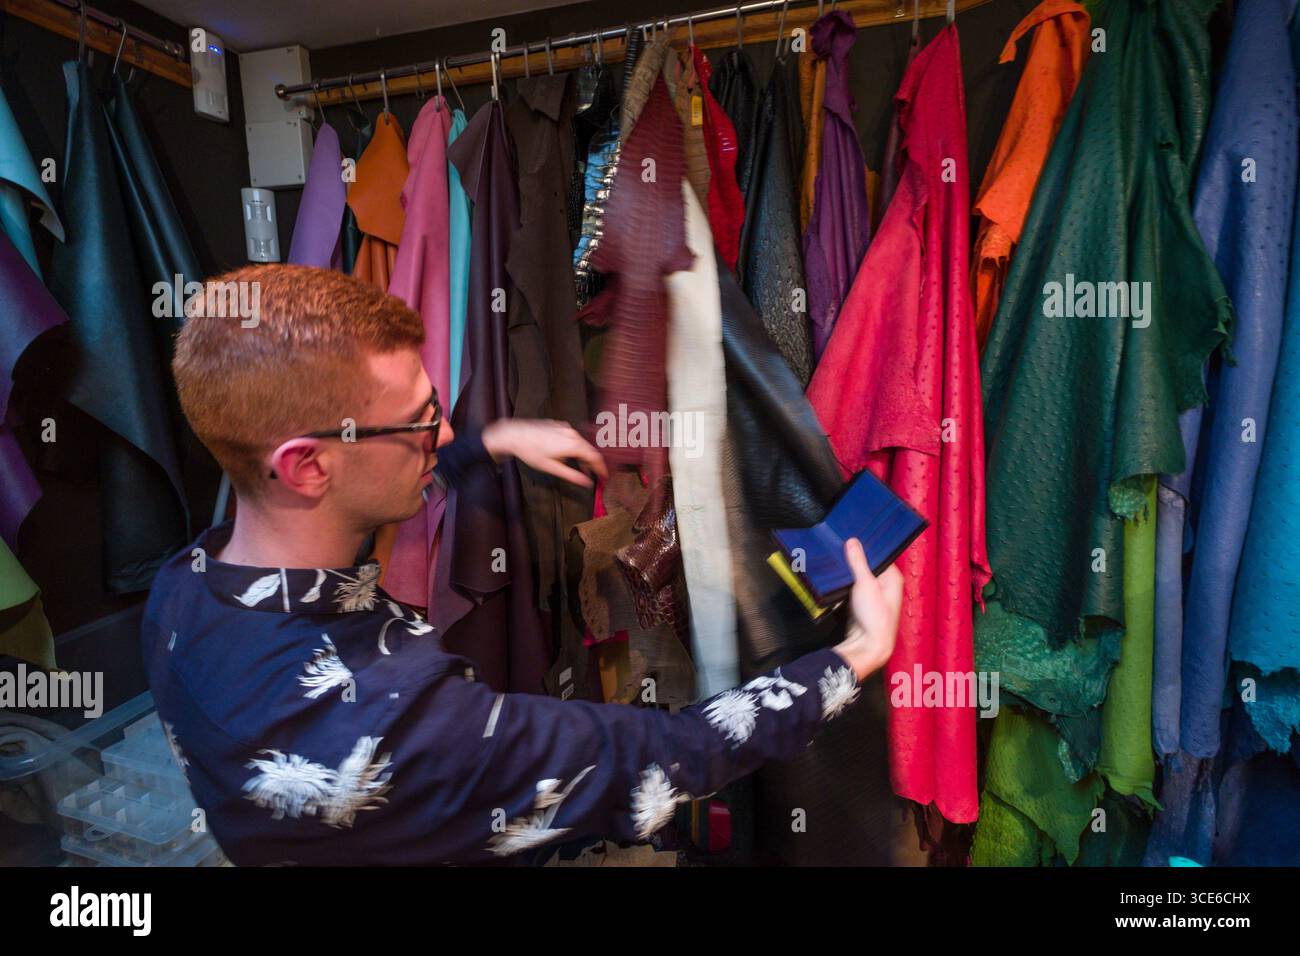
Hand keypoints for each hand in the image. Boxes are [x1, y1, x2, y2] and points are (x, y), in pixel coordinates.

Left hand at [481, 419, 608, 487]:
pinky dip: (575, 448)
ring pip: (581, 444)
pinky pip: (573, 438)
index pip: (595, 457)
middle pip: (589, 450)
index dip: (601, 468)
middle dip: (593, 463)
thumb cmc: (531, 451)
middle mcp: (572, 434)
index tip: (604, 477)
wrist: (515, 435)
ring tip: (581, 468)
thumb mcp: (552, 468)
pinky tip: (569, 456)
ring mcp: (565, 428)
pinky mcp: (559, 426)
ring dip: (583, 456)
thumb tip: (586, 482)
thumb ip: (572, 475)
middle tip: (594, 475)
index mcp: (573, 444)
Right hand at [833, 538, 903, 680]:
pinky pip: (852, 587)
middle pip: (868, 565)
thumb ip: (858, 562)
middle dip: (855, 558)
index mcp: (893, 578)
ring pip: (858, 576)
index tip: (852, 535)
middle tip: (840, 544)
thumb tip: (852, 542)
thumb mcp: (865, 584)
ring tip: (836, 557)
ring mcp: (873, 595)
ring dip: (848, 571)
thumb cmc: (875, 617)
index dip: (866, 546)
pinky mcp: (861, 603)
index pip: (879, 554)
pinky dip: (845, 582)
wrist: (867, 645)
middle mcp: (885, 585)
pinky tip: (836, 576)